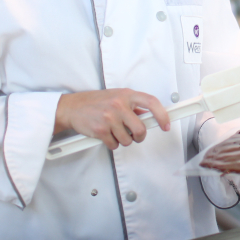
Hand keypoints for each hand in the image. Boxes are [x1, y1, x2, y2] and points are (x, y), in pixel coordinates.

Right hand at [54, 89, 170, 150]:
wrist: (73, 107)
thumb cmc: (97, 101)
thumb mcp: (118, 96)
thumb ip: (134, 105)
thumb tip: (150, 116)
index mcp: (127, 94)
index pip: (152, 102)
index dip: (162, 115)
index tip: (166, 125)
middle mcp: (120, 105)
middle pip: (141, 129)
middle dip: (139, 136)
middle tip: (134, 134)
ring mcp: (110, 118)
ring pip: (128, 140)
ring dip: (123, 139)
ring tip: (114, 131)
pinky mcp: (100, 130)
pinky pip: (114, 144)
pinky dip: (112, 143)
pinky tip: (106, 134)